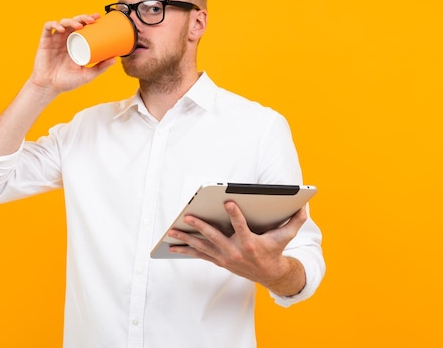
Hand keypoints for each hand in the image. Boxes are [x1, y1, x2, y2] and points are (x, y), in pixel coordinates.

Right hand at [30, 13, 115, 95]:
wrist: (49, 87)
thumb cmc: (67, 82)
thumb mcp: (86, 75)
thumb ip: (100, 68)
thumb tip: (115, 59)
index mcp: (76, 44)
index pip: (83, 27)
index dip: (89, 20)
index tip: (98, 17)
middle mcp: (66, 39)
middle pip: (74, 22)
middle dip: (83, 18)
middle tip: (91, 20)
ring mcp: (55, 39)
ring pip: (63, 22)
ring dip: (71, 21)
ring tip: (79, 26)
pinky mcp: (45, 41)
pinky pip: (48, 27)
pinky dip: (54, 24)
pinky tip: (62, 29)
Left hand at [167, 201, 307, 294]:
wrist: (270, 274)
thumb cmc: (275, 250)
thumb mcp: (287, 236)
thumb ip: (295, 220)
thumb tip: (304, 205)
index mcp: (251, 243)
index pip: (241, 226)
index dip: (235, 214)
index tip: (228, 202)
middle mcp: (235, 251)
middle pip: (214, 237)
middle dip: (200, 226)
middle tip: (188, 216)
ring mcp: (225, 257)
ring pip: (202, 247)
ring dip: (186, 239)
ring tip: (172, 231)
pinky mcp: (218, 260)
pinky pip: (199, 254)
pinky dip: (185, 250)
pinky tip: (172, 246)